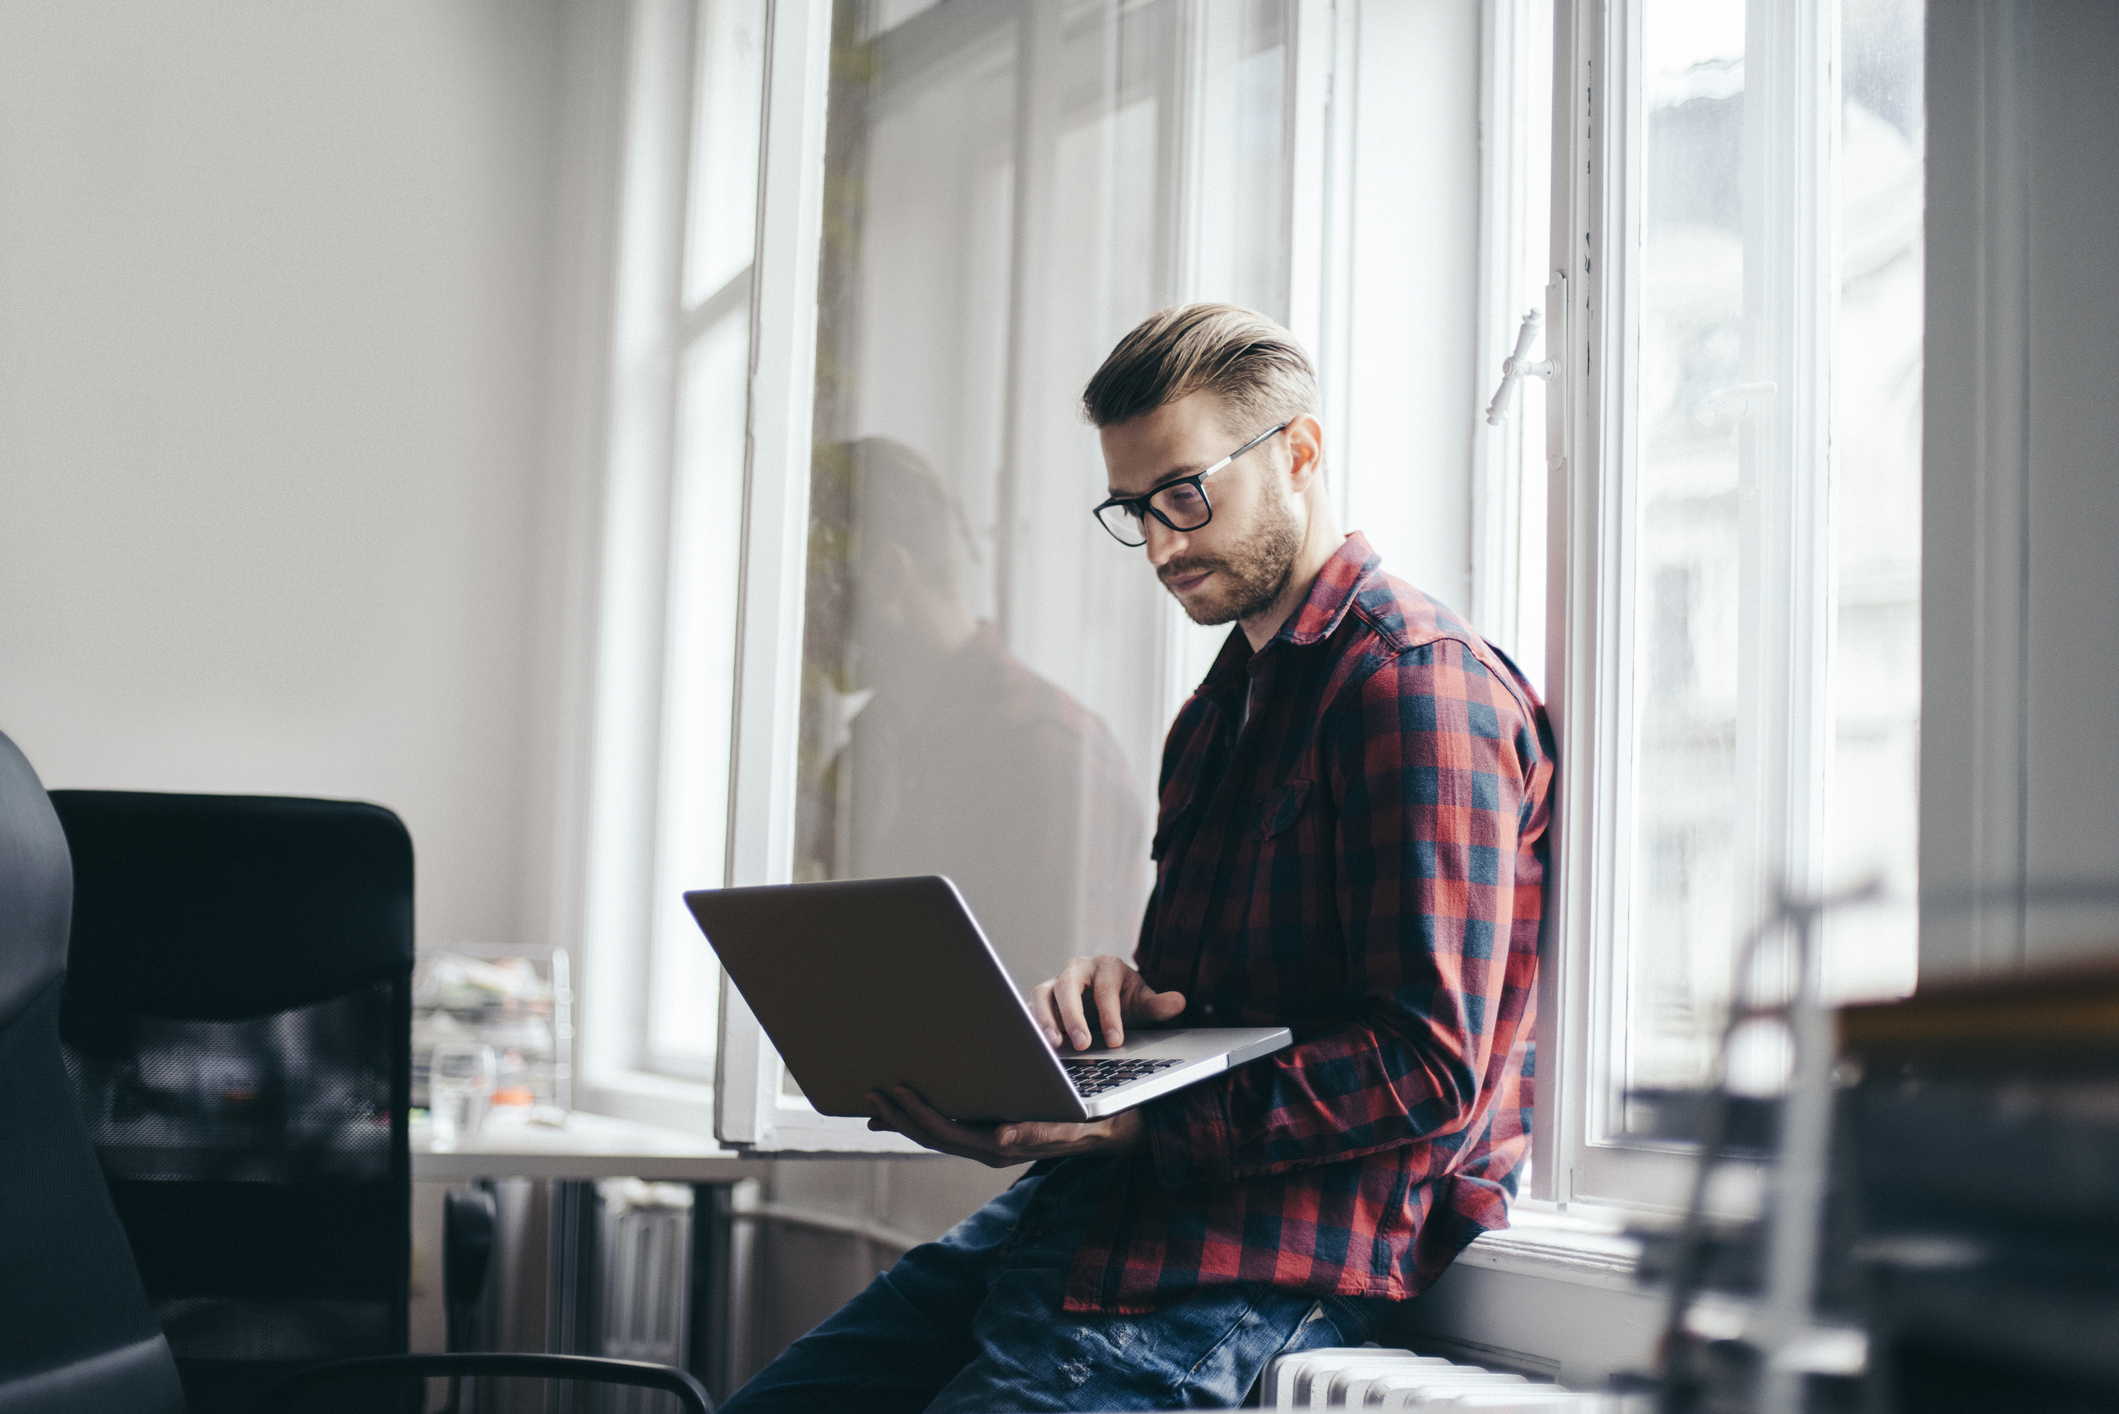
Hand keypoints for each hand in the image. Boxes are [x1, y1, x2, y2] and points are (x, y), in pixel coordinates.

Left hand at [866, 1084, 1145, 1167]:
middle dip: (900, 1115)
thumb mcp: (1081, 1127)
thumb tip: (1002, 1137)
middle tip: (869, 1090)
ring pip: (940, 1132)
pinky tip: (912, 1103)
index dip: (916, 1115)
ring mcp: (995, 1141)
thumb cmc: (1107, 1124)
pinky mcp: (998, 1130)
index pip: (949, 1134)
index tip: (892, 1091)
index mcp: (1008, 1146)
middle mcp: (995, 1147)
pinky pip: (955, 1125)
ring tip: (879, 1098)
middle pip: (935, 1135)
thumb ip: (1043, 1134)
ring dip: (907, 1116)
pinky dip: (928, 1114)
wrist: (1128, 1131)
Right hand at [1029, 954, 1186, 1050]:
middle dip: (1074, 1015)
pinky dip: (1033, 1024)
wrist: (1108, 1001)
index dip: (1110, 1015)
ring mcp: (1056, 982)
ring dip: (1045, 1019)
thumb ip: (1158, 1005)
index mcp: (1106, 966)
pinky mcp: (1042, 999)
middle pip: (1068, 985)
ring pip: (1043, 993)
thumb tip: (1179, 1002)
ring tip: (1053, 1045)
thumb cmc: (1126, 1001)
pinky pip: (1032, 1007)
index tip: (1116, 1041)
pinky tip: (1039, 1044)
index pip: (1105, 989)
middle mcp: (1078, 969)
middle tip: (1082, 1044)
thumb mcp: (1144, 1003)